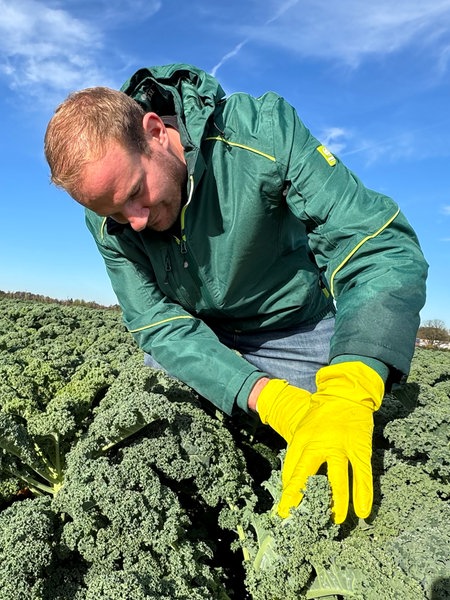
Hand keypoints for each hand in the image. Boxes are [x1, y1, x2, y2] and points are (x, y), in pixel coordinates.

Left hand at [257, 362, 383, 522]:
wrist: (345, 394)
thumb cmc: (321, 417)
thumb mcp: (302, 431)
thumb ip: (295, 455)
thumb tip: (288, 483)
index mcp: (302, 438)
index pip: (292, 468)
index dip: (288, 490)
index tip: (285, 510)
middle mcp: (319, 442)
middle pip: (307, 471)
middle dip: (302, 495)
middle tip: (300, 516)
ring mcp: (341, 445)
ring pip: (338, 477)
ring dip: (337, 501)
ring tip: (335, 520)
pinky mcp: (360, 447)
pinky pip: (362, 473)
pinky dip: (363, 493)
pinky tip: (363, 510)